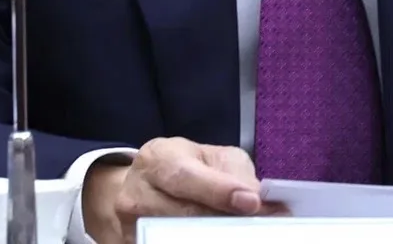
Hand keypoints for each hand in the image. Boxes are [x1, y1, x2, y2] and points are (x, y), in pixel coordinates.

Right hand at [82, 137, 284, 243]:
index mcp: (157, 158)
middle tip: (261, 226)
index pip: (186, 176)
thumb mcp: (208, 157)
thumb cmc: (184, 167)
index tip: (251, 202)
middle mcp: (137, 193)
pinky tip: (221, 238)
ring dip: (216, 238)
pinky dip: (199, 242)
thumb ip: (234, 173)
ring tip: (245, 234)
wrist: (142, 187)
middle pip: (183, 215)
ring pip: (177, 238)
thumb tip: (259, 199)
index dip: (219, 190)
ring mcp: (131, 227)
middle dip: (226, 221)